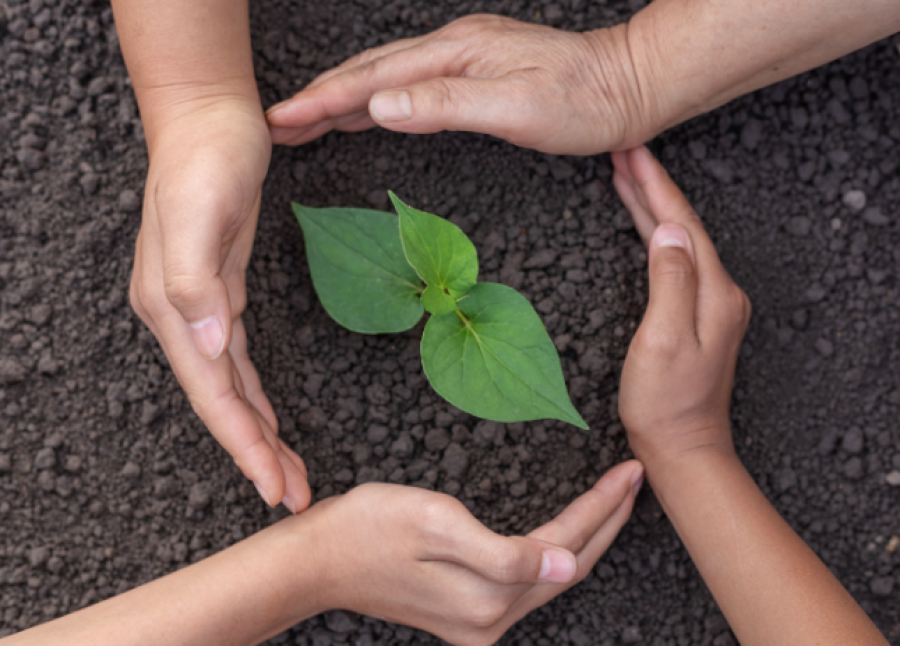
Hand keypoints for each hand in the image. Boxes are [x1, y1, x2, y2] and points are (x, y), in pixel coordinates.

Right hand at [130, 97, 310, 512]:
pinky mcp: (222, 293)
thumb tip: (207, 344)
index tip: (272, 486)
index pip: (213, 393)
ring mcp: (200, 307)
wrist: (207, 121)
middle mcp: (182, 317)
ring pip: (232, 388)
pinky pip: (238, 361)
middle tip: (293, 496)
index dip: (242, 444)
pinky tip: (267, 419)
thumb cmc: (203, 160)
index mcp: (171, 308)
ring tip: (287, 473)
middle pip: (223, 402)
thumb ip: (194, 281)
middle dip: (256, 453)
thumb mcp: (197, 212)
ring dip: (259, 433)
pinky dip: (254, 395)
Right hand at [265, 14, 660, 154]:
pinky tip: (366, 112)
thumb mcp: (518, 107)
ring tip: (305, 119)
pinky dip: (376, 99)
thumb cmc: (584, 102)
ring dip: (341, 98)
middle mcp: (453, 47)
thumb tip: (380, 108)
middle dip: (319, 98)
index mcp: (456, 53)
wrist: (631, 85)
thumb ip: (447, 105)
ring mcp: (464, 57)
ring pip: (386, 77)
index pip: (373, 80)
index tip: (282, 119)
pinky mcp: (475, 71)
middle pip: (369, 72)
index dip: (324, 101)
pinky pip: (410, 84)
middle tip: (278, 122)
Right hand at [299, 460, 643, 645]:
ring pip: (550, 575)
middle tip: (634, 479)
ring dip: (587, 538)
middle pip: (567, 566)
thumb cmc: (367, 528)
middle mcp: (490, 620)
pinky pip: (526, 583)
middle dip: (606, 522)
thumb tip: (565, 562)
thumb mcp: (434, 524)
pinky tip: (563, 534)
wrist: (316, 560)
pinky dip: (554, 553)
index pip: (563, 545)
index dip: (600, 507)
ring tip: (612, 501)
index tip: (627, 471)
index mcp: (488, 596)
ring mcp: (477, 623)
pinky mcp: (464, 613)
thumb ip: (503, 552)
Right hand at [613, 147, 750, 469]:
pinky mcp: (697, 316)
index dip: (655, 186)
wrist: (682, 447)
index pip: (683, 223)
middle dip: (652, 187)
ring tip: (627, 177)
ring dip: (652, 207)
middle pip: (683, 226)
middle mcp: (719, 292)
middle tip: (624, 153)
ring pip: (679, 240)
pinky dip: (655, 236)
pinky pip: (676, 261)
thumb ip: (670, 280)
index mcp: (713, 292)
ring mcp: (711, 304)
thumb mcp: (662, 339)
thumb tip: (668, 230)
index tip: (632, 152)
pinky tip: (645, 228)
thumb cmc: (666, 403)